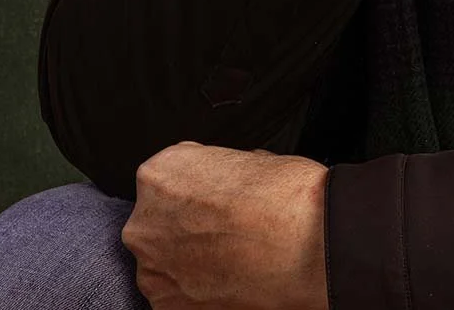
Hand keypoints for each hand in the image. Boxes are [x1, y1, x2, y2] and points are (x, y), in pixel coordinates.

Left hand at [122, 142, 328, 309]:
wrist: (308, 245)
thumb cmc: (286, 199)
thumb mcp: (248, 160)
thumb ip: (218, 175)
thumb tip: (224, 184)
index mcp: (158, 174)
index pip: (167, 182)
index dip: (197, 193)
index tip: (215, 204)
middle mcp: (145, 221)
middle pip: (159, 225)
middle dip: (186, 230)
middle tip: (225, 235)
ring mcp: (153, 268)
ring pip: (165, 265)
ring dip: (189, 265)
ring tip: (232, 263)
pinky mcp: (169, 307)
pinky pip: (177, 298)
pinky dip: (198, 295)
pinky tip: (230, 284)